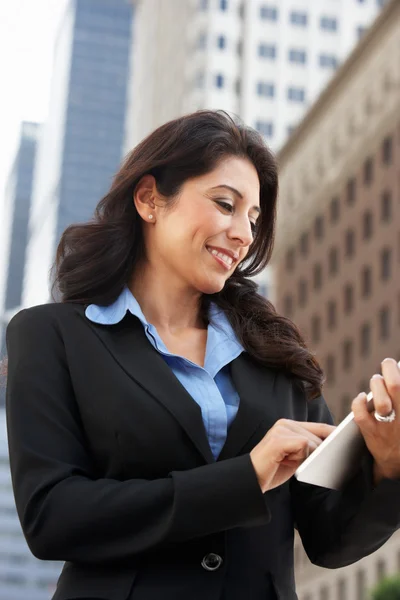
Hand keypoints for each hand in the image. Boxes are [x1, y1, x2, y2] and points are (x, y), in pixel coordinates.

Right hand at [250, 419, 334, 492]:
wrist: (252, 479)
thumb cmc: (274, 469)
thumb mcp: (296, 457)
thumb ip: (310, 448)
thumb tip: (333, 448)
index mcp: (290, 425)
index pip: (320, 427)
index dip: (334, 434)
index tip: (347, 441)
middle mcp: (285, 424)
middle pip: (318, 435)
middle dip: (321, 451)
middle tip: (311, 462)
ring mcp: (281, 430)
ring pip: (311, 441)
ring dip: (308, 456)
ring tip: (291, 462)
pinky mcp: (278, 440)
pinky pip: (303, 445)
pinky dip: (302, 456)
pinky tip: (289, 462)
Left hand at [352, 358, 399, 482]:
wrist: (398, 463)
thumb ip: (398, 398)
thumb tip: (393, 378)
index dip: (397, 370)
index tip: (394, 362)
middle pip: (396, 386)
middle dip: (390, 370)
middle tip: (387, 364)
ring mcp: (387, 426)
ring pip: (380, 399)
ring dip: (377, 385)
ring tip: (376, 380)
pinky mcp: (372, 433)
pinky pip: (360, 414)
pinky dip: (358, 402)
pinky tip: (361, 397)